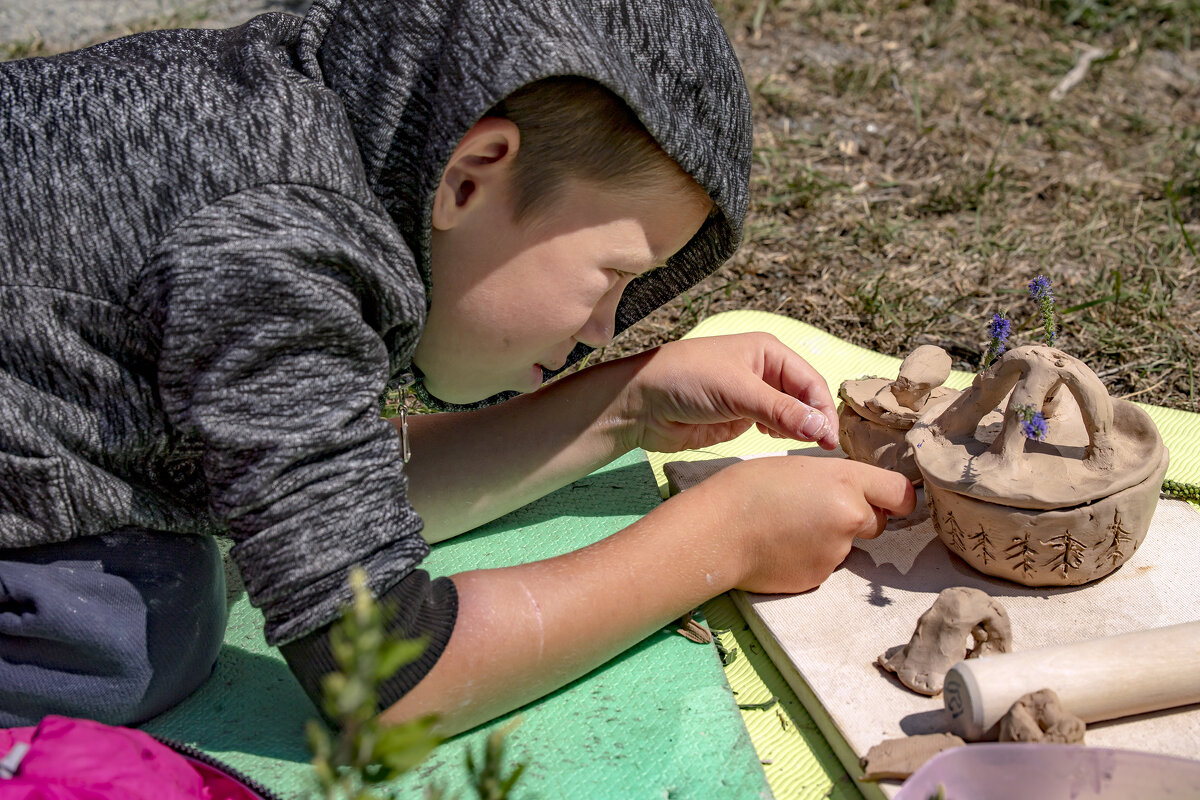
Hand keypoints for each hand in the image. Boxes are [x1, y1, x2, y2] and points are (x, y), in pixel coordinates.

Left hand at [618, 333, 839, 453]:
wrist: (640, 405)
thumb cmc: (685, 380)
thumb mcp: (737, 392)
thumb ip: (780, 411)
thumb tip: (822, 429)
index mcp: (768, 352)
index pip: (811, 382)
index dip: (823, 410)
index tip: (830, 440)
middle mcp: (765, 372)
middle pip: (805, 400)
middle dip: (815, 422)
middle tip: (823, 450)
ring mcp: (753, 398)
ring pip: (791, 417)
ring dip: (800, 431)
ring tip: (806, 450)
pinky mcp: (740, 420)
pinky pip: (772, 430)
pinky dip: (781, 438)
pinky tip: (779, 445)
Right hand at [695, 456, 914, 594]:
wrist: (717, 530)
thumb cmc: (747, 489)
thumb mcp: (797, 467)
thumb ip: (833, 481)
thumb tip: (847, 496)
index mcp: (845, 481)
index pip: (901, 493)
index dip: (898, 499)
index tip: (891, 502)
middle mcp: (850, 517)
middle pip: (877, 522)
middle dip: (857, 518)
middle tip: (817, 510)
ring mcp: (836, 552)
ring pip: (848, 546)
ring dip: (829, 539)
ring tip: (787, 529)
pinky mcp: (819, 577)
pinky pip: (825, 565)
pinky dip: (809, 558)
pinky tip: (781, 548)